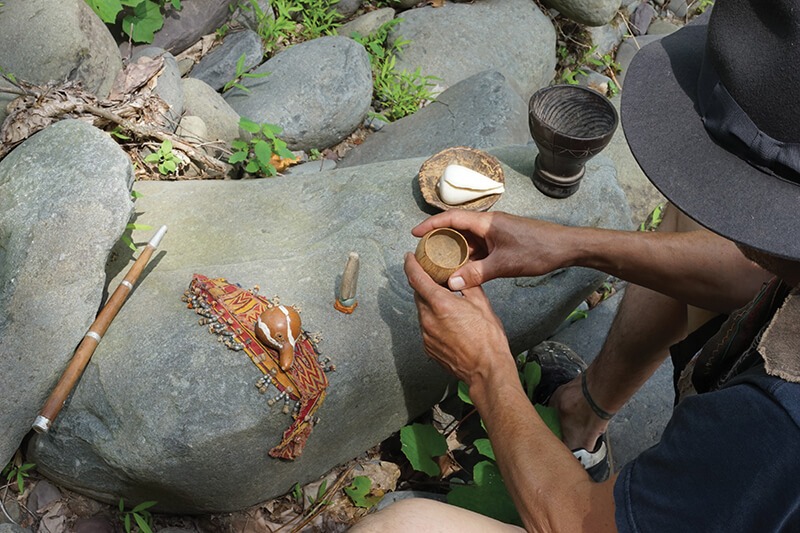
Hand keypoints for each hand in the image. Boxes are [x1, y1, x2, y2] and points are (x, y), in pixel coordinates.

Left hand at [404, 252, 515, 386]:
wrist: (486, 370)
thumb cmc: (488, 339)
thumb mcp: (482, 304)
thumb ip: (467, 285)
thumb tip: (460, 275)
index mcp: (440, 304)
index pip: (416, 278)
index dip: (410, 265)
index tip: (409, 257)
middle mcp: (428, 319)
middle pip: (418, 294)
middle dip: (424, 285)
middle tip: (435, 278)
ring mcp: (426, 335)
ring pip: (422, 311)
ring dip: (430, 304)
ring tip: (447, 303)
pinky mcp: (428, 347)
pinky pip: (426, 328)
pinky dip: (433, 321)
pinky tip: (449, 323)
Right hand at [412, 211, 572, 290]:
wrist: (566, 247)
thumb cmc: (538, 250)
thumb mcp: (504, 265)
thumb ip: (476, 273)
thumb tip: (450, 283)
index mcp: (487, 222)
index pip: (452, 218)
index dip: (431, 224)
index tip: (415, 233)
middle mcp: (489, 224)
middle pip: (457, 228)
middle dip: (439, 239)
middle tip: (424, 253)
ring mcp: (496, 233)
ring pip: (468, 240)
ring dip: (454, 250)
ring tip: (439, 264)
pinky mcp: (503, 242)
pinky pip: (479, 248)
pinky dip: (469, 257)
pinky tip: (463, 270)